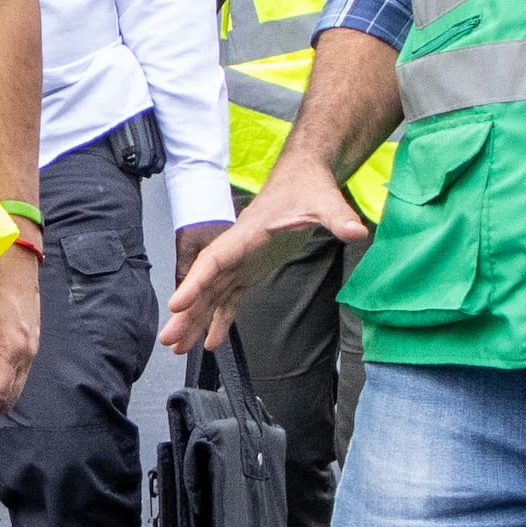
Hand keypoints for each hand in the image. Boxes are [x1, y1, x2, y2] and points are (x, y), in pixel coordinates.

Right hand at [159, 163, 365, 355]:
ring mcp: (240, 262)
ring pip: (211, 295)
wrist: (305, 179)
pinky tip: (210, 342)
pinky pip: (229, 299)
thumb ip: (338, 218)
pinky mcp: (249, 270)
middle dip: (186, 313)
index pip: (213, 261)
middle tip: (169, 340)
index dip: (194, 284)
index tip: (177, 305)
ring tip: (179, 348)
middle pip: (204, 284)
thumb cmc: (308, 187)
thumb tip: (356, 230)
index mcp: (245, 235)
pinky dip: (219, 320)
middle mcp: (236, 250)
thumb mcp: (325, 202)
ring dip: (195, 321)